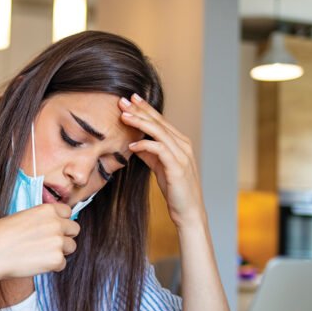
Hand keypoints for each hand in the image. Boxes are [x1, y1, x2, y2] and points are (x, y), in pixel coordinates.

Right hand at [0, 203, 79, 281]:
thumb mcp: (22, 217)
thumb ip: (41, 220)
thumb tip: (53, 227)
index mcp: (47, 209)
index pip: (68, 213)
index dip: (60, 221)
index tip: (50, 229)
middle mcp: (56, 223)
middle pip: (74, 230)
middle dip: (64, 236)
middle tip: (47, 244)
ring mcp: (58, 241)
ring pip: (71, 247)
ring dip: (60, 252)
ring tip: (39, 254)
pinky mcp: (56, 259)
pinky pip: (62, 264)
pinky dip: (52, 266)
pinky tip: (35, 263)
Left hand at [119, 94, 203, 227]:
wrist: (188, 211)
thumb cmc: (175, 189)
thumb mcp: (159, 167)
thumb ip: (150, 153)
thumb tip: (134, 143)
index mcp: (180, 142)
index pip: (160, 121)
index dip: (145, 109)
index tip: (130, 99)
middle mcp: (183, 145)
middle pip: (159, 122)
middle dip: (140, 110)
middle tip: (123, 101)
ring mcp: (182, 155)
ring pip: (159, 132)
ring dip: (140, 123)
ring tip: (124, 117)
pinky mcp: (178, 167)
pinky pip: (160, 150)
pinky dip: (145, 145)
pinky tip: (132, 146)